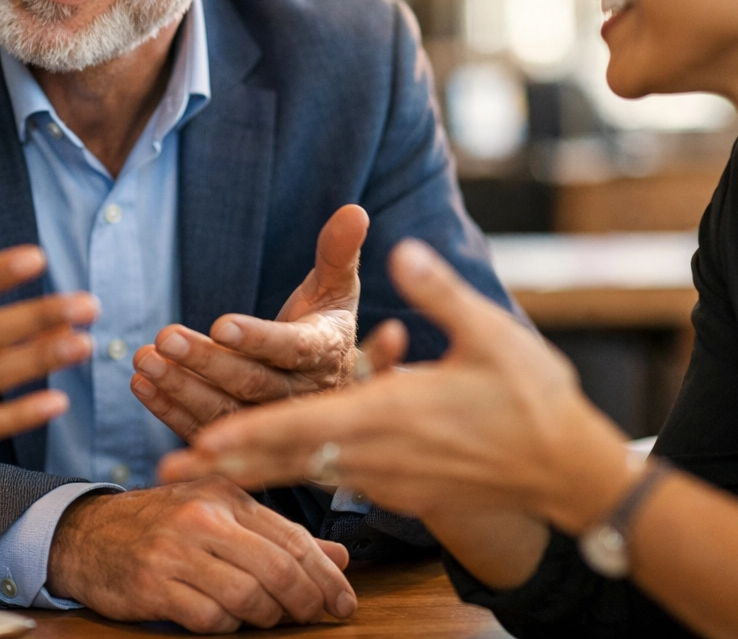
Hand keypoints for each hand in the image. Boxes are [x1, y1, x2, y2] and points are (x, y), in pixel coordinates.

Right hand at [45, 478, 356, 632]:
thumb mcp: (221, 514)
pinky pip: (210, 619)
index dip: (326, 576)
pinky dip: (227, 626)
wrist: (88, 533)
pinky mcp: (153, 585)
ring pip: (248, 597)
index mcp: (225, 495)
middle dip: (306, 601)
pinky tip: (225, 619)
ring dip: (268, 617)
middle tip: (316, 617)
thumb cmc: (163, 524)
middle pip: (276, 569)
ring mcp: (175, 552)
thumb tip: (339, 559)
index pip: (291, 538)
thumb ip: (278, 535)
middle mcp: (202, 518)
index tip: (343, 602)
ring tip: (269, 618)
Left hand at [130, 205, 368, 439]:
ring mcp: (271, 424)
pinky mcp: (244, 442)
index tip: (220, 324)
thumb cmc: (326, 326)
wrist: (333, 388)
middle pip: (251, 382)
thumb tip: (353, 210)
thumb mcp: (338, 288)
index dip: (257, 338)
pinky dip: (170, 411)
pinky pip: (204, 428)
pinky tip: (141, 385)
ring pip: (224, 411)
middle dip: (205, 361)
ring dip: (180, 387)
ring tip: (143, 359)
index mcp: (325, 354)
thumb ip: (338, 252)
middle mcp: (302, 396)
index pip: (292, 348)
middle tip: (165, 337)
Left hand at [159, 240, 630, 532]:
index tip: (202, 438)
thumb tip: (399, 247)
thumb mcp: (489, 334)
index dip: (250, 432)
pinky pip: (329, 482)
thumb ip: (437, 291)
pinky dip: (286, 479)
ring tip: (191, 473)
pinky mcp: (397, 491)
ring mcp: (386, 479)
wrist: (569, 472)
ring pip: (302, 474)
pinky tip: (256, 477)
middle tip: (168, 468)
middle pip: (288, 459)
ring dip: (246, 471)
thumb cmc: (533, 399)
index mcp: (393, 414)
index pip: (305, 425)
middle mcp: (379, 454)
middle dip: (226, 462)